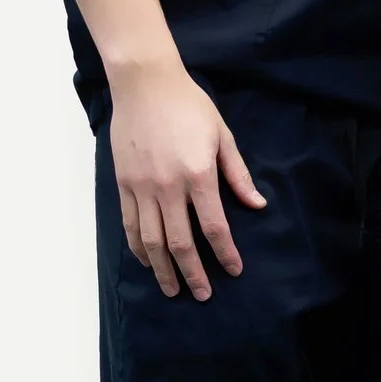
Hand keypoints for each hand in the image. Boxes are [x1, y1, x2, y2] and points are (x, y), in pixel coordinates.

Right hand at [105, 60, 266, 300]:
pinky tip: (148, 261)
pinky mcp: (123, 185)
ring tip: (172, 289)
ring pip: (151, 241)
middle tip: (202, 295)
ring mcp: (141, 188)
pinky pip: (130, 226)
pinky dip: (139, 248)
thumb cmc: (191, 107)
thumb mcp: (223, 135)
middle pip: (180, 242)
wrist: (146, 86)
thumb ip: (238, 174)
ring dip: (162, 269)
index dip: (224, 252)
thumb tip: (257, 204)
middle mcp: (168, 187)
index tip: (233, 271)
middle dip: (192, 272)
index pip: (213, 226)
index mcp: (198, 175)